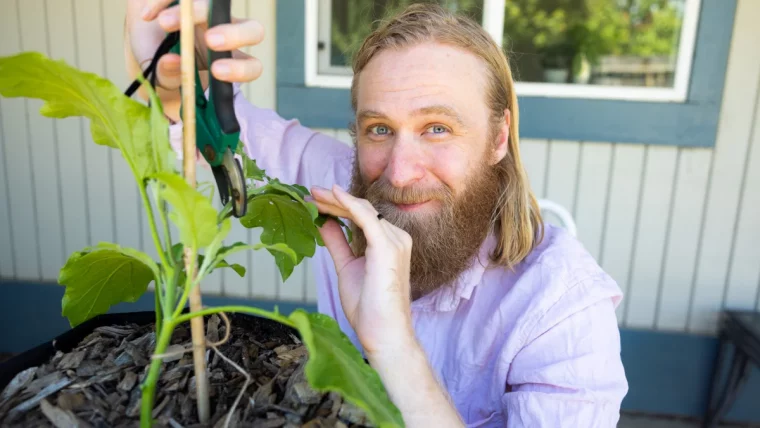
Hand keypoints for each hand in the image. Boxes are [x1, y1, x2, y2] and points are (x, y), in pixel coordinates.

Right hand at [124, 0, 264, 120]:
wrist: (139, 24)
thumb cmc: (156, 54)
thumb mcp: (157, 72)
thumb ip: (166, 76)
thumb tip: (175, 63)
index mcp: (225, 60)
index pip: (251, 67)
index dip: (241, 70)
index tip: (216, 70)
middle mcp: (227, 33)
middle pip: (254, 31)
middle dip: (234, 35)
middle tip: (209, 40)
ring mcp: (213, 9)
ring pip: (222, 6)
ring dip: (198, 11)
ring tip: (165, 22)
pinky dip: (165, 1)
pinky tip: (148, 14)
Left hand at [310, 184, 416, 357]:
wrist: (383, 333)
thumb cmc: (368, 307)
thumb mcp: (346, 267)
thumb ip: (338, 243)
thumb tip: (325, 223)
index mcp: (388, 242)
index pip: (361, 216)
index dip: (337, 206)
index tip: (314, 201)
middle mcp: (396, 238)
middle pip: (361, 210)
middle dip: (334, 200)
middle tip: (310, 192)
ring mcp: (395, 241)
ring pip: (362, 211)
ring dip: (336, 201)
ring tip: (313, 196)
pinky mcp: (388, 247)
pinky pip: (367, 218)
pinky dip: (349, 204)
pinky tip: (333, 194)